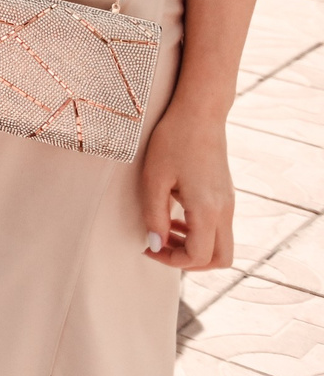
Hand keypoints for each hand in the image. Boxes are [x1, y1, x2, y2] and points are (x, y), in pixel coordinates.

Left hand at [139, 104, 234, 270]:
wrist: (200, 114)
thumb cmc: (173, 141)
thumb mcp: (154, 178)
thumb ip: (154, 215)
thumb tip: (155, 244)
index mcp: (208, 210)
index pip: (198, 256)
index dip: (171, 260)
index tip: (147, 247)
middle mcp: (225, 211)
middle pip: (219, 259)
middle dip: (190, 262)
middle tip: (161, 246)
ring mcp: (229, 204)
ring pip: (222, 245)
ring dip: (194, 246)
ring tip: (164, 229)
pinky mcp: (226, 196)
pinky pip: (219, 228)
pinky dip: (199, 232)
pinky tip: (175, 215)